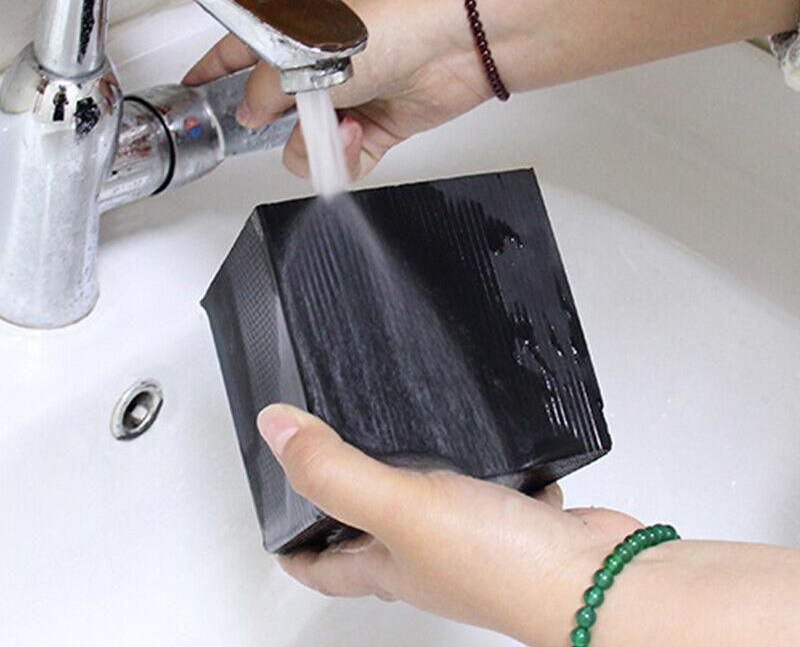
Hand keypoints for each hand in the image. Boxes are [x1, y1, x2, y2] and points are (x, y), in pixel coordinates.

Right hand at [183, 0, 491, 180]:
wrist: (457, 46)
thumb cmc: (397, 22)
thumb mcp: (309, 54)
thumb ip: (269, 87)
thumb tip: (248, 110)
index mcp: (300, 31)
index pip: (242, 49)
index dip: (214, 68)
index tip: (193, 84)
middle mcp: (322, 65)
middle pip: (276, 111)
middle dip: (282, 123)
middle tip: (302, 114)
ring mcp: (349, 97)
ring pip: (307, 143)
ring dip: (319, 144)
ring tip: (343, 124)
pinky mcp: (376, 126)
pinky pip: (344, 160)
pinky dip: (347, 158)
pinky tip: (358, 136)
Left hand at [257, 404, 640, 645]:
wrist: (597, 577)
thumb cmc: (503, 566)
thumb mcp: (402, 507)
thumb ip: (336, 470)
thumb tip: (276, 430)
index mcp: (390, 564)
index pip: (323, 566)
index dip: (294, 548)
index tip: (276, 528)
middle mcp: (428, 556)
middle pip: (372, 537)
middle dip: (346, 507)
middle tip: (330, 467)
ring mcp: (472, 537)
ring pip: (428, 505)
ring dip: (411, 475)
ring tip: (396, 434)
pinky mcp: (513, 514)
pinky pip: (484, 485)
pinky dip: (475, 462)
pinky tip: (475, 432)